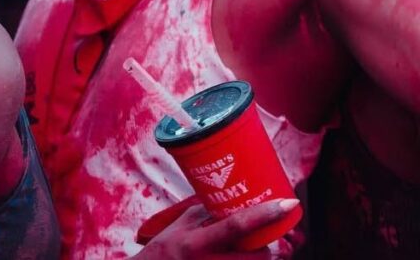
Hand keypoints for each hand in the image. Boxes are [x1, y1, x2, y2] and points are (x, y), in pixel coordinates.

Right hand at [137, 199, 299, 258]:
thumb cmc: (163, 251)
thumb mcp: (179, 227)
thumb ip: (204, 214)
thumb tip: (229, 199)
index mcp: (195, 243)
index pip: (237, 226)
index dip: (265, 214)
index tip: (289, 203)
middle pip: (259, 256)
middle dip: (270, 247)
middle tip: (272, 236)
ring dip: (262, 257)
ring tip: (260, 247)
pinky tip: (247, 254)